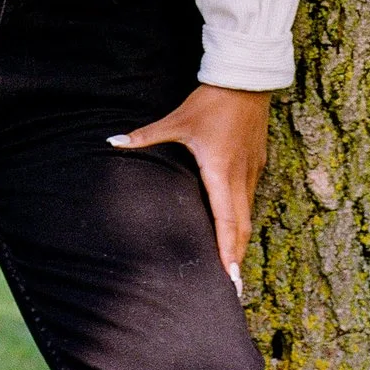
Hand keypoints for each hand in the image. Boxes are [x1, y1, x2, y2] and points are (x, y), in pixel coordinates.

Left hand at [110, 84, 272, 292]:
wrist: (246, 79)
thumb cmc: (210, 102)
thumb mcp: (177, 120)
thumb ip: (145, 136)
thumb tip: (112, 142)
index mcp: (219, 172)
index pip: (226, 221)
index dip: (227, 252)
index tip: (230, 280)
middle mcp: (239, 177)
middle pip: (242, 228)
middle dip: (236, 259)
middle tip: (233, 289)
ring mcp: (252, 171)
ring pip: (248, 215)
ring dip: (241, 242)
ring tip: (234, 269)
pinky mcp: (257, 163)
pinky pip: (250, 199)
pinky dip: (244, 220)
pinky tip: (237, 230)